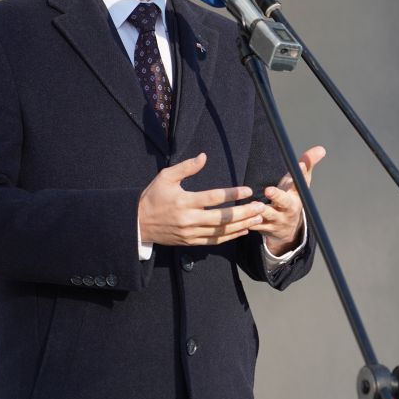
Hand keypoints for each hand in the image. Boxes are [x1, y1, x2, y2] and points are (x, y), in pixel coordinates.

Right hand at [138, 153, 266, 245]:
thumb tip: (204, 157)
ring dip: (242, 225)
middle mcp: (189, 219)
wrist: (138, 223)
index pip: (213, 197)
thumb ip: (186, 167)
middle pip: (222, 218)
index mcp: (184, 201)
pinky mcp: (190, 241)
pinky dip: (230, 237)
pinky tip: (243, 230)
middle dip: (244, 213)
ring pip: (221, 231)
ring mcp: (190, 232)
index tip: (248, 191)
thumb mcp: (166, 176)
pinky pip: (214, 240)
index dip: (232, 194)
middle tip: (261, 207)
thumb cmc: (153, 196)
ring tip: (258, 219)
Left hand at [252, 145, 325, 255]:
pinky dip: (247, 221)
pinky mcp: (263, 228)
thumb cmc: (292, 199)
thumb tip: (321, 149)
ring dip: (260, 210)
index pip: (300, 183)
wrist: (288, 230)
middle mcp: (287, 208)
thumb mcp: (299, 185)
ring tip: (253, 203)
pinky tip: (240, 216)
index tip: (301, 165)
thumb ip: (308, 165)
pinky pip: (254, 225)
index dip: (301, 173)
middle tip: (269, 190)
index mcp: (296, 195)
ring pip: (267, 215)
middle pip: (284, 201)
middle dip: (278, 196)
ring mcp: (276, 219)